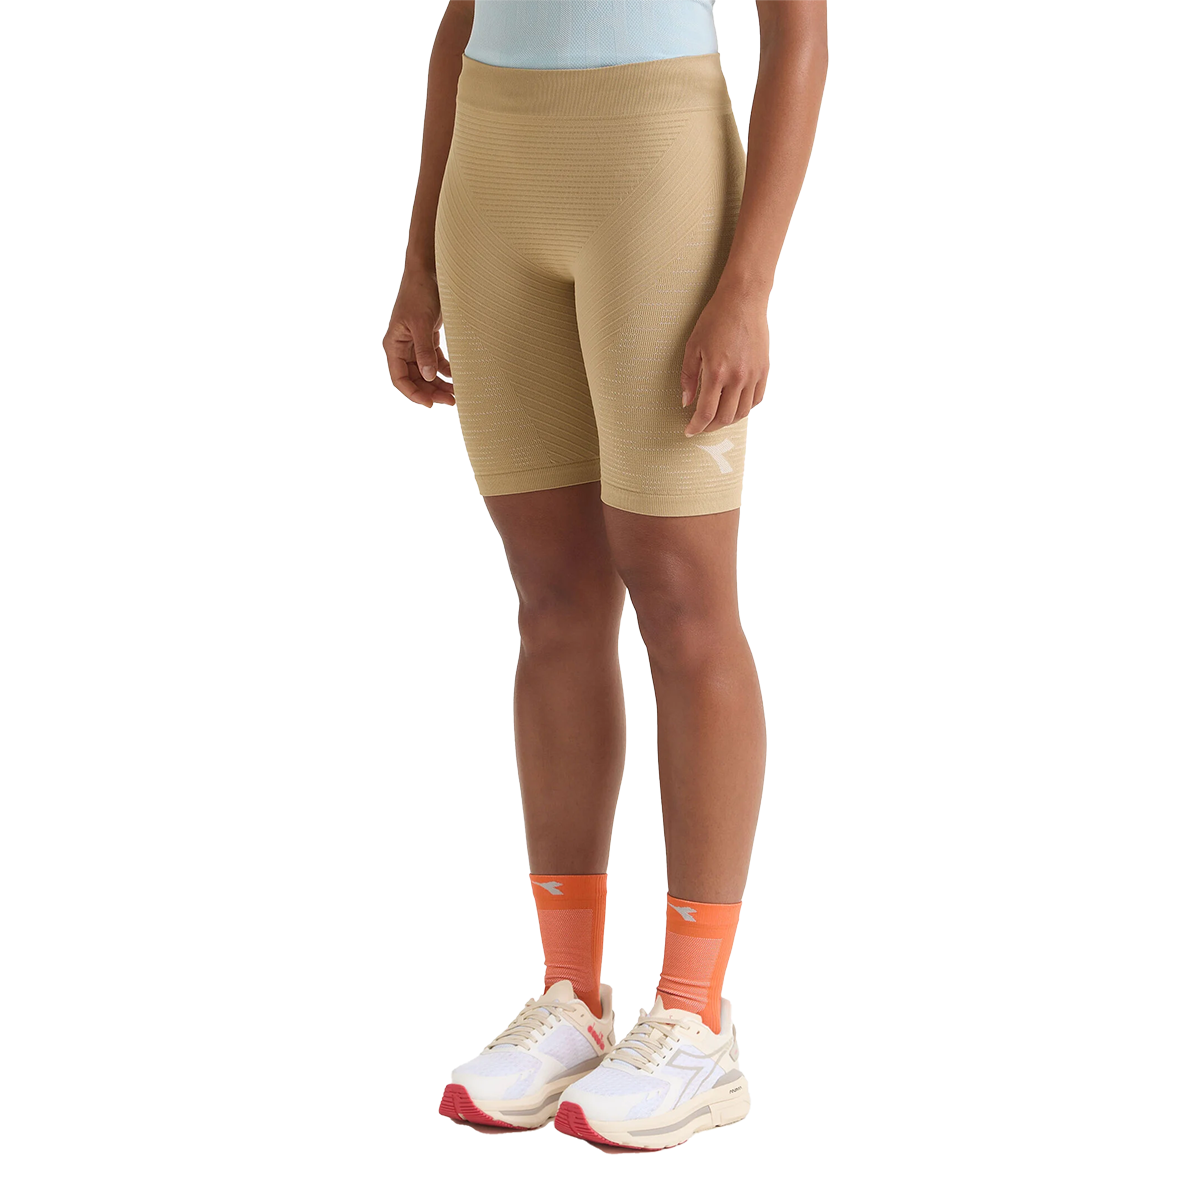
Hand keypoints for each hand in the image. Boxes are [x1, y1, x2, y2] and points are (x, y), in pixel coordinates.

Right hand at [382, 268, 454, 407]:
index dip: (414, 394)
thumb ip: (424, 352)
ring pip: (426, 372)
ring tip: (457, 393)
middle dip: (431, 391)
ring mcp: (414, 343)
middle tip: (451, 401)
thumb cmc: (419, 293)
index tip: (431, 404)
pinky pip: (435, 361)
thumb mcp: (421, 324)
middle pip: (414, 379)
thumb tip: (429, 377)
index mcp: (393, 345)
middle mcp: (401, 347)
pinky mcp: (427, 338)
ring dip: (440, 384)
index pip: (399, 379)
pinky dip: (445, 370)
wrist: (428, 271)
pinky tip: (457, 377)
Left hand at [680, 280, 769, 436]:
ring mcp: (753, 375)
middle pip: (725, 417)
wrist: (743, 300)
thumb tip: (686, 402)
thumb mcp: (693, 346)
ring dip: (728, 420)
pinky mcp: (764, 370)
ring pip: (742, 412)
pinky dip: (745, 408)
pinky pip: (756, 399)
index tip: (689, 431)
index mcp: (716, 372)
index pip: (706, 412)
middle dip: (710, 426)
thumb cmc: (715, 319)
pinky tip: (735, 406)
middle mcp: (737, 377)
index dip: (696, 427)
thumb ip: (688, 377)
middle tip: (701, 425)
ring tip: (717, 418)